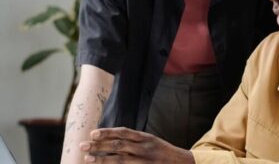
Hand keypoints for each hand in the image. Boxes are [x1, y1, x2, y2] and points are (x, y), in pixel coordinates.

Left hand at [79, 127, 194, 163]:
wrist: (182, 163)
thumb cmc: (163, 152)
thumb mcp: (151, 141)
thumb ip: (135, 140)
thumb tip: (114, 138)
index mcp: (145, 138)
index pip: (123, 133)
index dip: (107, 133)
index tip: (93, 133)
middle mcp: (144, 148)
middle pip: (118, 146)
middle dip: (99, 145)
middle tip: (82, 145)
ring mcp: (143, 161)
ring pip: (118, 160)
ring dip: (101, 159)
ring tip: (86, 158)